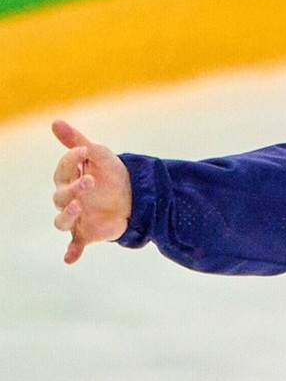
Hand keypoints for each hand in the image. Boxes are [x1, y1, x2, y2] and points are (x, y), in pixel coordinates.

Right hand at [52, 120, 131, 264]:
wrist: (136, 195)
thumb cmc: (112, 173)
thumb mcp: (98, 154)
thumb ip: (76, 140)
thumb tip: (55, 122)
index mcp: (68, 178)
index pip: (62, 170)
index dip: (71, 159)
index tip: (86, 151)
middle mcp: (68, 199)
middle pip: (60, 196)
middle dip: (74, 188)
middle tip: (92, 181)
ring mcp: (76, 217)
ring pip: (60, 221)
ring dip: (67, 214)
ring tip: (78, 205)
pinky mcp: (87, 233)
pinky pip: (75, 245)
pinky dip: (71, 252)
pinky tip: (70, 258)